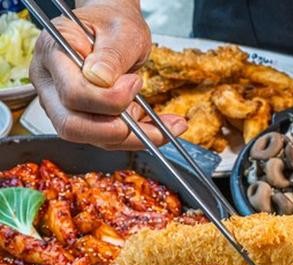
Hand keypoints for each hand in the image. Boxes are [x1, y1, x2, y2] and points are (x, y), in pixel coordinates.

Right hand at [31, 0, 177, 149]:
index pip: (73, 94)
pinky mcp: (81, 115)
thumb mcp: (121, 31)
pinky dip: (136, 137)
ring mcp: (61, 103)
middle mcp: (49, 83)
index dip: (108, 98)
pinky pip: (105, 137)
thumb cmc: (112, 23)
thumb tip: (100, 79)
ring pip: (89, 137)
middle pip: (71, 125)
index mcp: (53, 54)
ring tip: (167, 126)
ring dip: (132, 138)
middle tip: (144, 113)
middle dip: (116, 129)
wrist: (111, 27)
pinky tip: (161, 129)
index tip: (134, 82)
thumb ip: (112, 54)